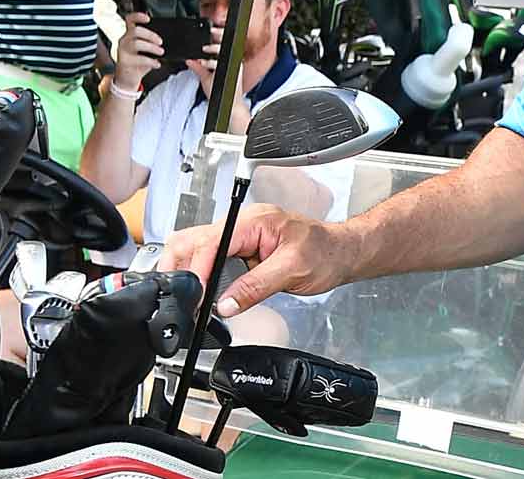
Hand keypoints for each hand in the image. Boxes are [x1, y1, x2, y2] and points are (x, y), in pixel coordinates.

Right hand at [112, 13, 161, 92]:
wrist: (127, 80)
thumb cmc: (138, 64)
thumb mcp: (145, 51)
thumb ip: (151, 44)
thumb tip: (165, 41)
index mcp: (129, 35)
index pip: (129, 20)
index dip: (138, 16)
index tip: (148, 19)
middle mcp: (123, 41)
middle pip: (135, 31)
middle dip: (151, 35)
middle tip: (160, 42)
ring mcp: (122, 51)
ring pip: (136, 43)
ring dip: (152, 47)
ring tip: (160, 52)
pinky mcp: (124, 62)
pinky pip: (139, 59)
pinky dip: (151, 61)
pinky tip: (157, 64)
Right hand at [160, 204, 349, 316]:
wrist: (341, 253)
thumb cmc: (326, 252)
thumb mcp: (293, 270)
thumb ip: (256, 286)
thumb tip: (226, 303)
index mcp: (255, 221)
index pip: (212, 240)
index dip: (198, 268)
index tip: (195, 294)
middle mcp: (243, 224)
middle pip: (194, 239)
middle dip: (182, 267)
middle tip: (183, 298)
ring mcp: (240, 237)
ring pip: (197, 249)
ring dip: (188, 272)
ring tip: (189, 299)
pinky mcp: (240, 252)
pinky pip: (211, 260)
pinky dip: (201, 276)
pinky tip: (201, 294)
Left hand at [188, 26, 251, 132]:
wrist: (229, 104)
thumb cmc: (221, 91)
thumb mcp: (205, 77)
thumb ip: (198, 67)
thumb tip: (189, 59)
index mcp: (226, 59)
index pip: (222, 43)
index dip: (217, 34)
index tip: (209, 29)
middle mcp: (231, 60)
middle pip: (226, 42)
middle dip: (218, 35)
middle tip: (210, 31)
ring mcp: (233, 65)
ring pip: (225, 51)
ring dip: (214, 49)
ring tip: (205, 49)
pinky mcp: (233, 72)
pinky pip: (222, 64)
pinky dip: (212, 63)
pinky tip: (205, 63)